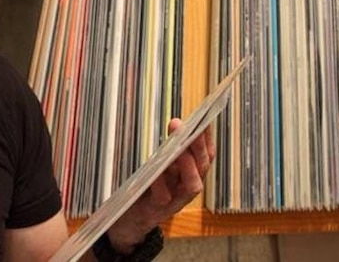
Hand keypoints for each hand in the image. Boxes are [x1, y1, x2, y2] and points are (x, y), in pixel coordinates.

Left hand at [106, 118, 213, 252]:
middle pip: (202, 167)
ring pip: (192, 185)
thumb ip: (170, 152)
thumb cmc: (148, 188)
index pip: (206, 155)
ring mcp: (176, 201)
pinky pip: (164, 196)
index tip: (204, 119)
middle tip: (188, 128)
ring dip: (187, 165)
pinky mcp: (159, 210)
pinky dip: (161, 184)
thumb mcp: (162, 167)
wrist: (132, 218)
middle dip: (197, 147)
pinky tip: (156, 172)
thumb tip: (177, 126)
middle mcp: (188, 188)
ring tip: (180, 149)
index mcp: (191, 175)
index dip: (207, 139)